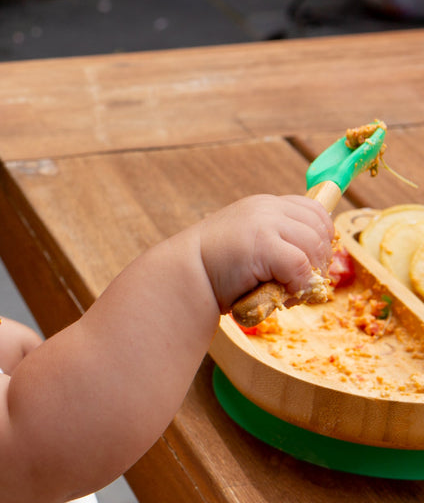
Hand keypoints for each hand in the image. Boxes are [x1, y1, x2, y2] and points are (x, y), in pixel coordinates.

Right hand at [198, 194, 333, 312]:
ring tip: (289, 293)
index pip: (314, 211)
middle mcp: (266, 207)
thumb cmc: (212, 271)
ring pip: (314, 246)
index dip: (321, 239)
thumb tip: (314, 264)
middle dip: (319, 260)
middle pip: (320, 227)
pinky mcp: (263, 243)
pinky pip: (301, 266)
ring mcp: (264, 222)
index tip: (310, 264)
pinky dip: (297, 286)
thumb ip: (275, 243)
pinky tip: (280, 296)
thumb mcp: (248, 246)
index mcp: (263, 205)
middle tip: (302, 284)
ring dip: (308, 276)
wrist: (181, 278)